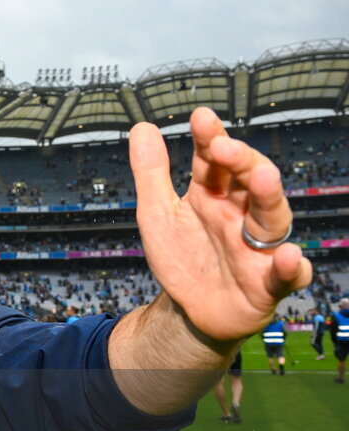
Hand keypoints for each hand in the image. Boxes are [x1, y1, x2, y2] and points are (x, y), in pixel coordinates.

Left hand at [129, 107, 311, 342]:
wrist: (189, 311)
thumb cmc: (181, 258)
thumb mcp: (157, 214)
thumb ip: (151, 173)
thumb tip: (142, 127)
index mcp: (214, 196)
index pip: (216, 161)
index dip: (210, 139)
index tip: (200, 118)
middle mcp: (241, 215)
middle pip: (250, 181)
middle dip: (241, 161)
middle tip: (223, 146)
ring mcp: (257, 247)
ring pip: (272, 217)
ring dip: (269, 197)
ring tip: (262, 178)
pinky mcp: (267, 283)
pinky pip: (286, 275)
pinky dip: (290, 266)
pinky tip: (287, 256)